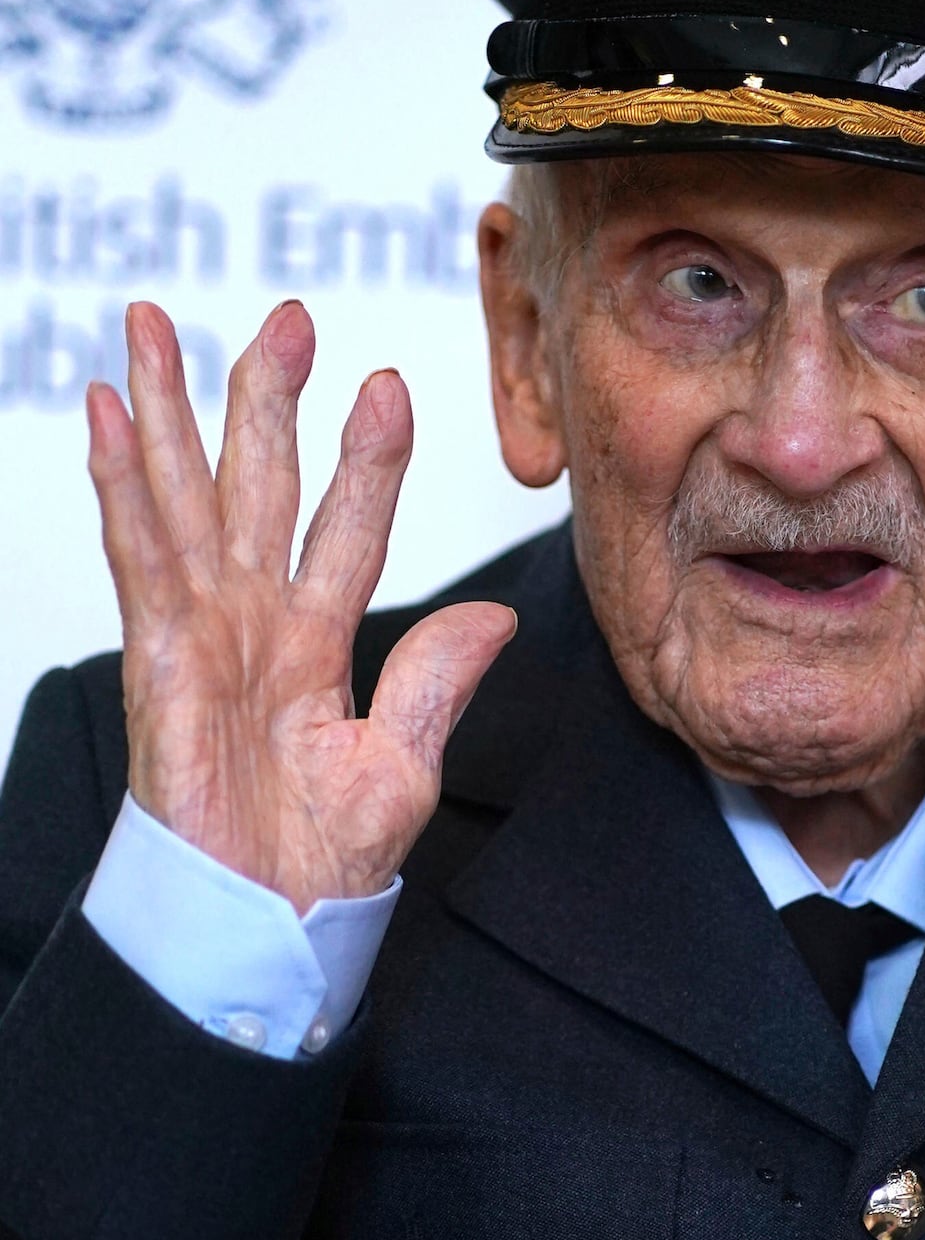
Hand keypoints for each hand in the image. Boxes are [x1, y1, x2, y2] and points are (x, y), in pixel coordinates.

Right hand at [86, 299, 516, 912]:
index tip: (388, 384)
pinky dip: (122, 477)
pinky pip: (139, 549)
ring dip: (169, 405)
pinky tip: (110, 408)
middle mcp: (252, 622)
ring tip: (154, 322)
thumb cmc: (319, 865)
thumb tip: (498, 616)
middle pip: (258, 484)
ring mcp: (199, 630)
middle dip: (265, 396)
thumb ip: (438, 680)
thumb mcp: (401, 763)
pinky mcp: (157, 652)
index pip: (347, 527)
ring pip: (185, 493)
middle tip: (287, 314)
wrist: (264, 925)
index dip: (365, 458)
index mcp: (316, 644)